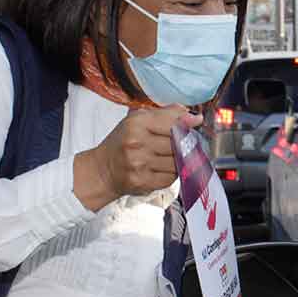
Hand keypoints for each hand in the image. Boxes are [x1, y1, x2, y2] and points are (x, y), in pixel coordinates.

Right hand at [74, 105, 201, 210]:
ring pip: (176, 161)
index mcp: (136, 123)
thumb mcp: (139, 120)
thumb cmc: (123, 142)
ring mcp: (139, 164)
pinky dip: (171, 173)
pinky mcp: (142, 182)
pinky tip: (162, 168)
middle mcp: (136, 143)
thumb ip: (167, 114)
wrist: (102, 170)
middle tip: (180, 142)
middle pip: (177, 142)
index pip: (172, 122)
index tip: (195, 123)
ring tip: (169, 156)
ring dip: (178, 159)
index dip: (187, 123)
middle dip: (183, 142)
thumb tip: (195, 117)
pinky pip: (171, 177)